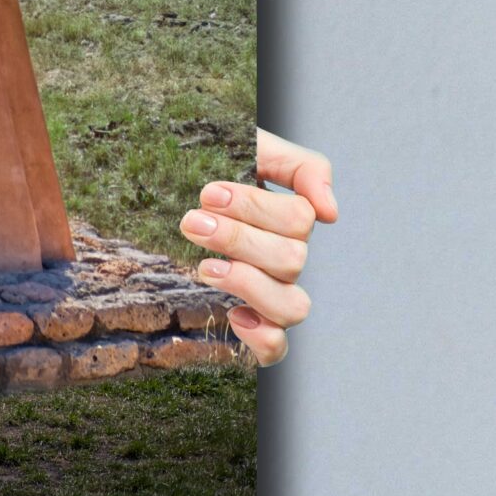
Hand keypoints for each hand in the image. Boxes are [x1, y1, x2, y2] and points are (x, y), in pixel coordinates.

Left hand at [182, 128, 336, 366]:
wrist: (164, 185)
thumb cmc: (209, 167)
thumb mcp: (253, 147)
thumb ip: (301, 167)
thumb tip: (330, 213)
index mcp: (289, 220)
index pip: (299, 219)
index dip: (255, 207)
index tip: (209, 193)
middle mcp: (285, 260)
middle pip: (291, 260)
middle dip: (238, 239)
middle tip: (192, 222)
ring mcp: (270, 294)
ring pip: (292, 307)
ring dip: (248, 284)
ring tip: (205, 266)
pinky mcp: (250, 325)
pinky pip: (276, 349)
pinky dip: (262, 338)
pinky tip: (233, 315)